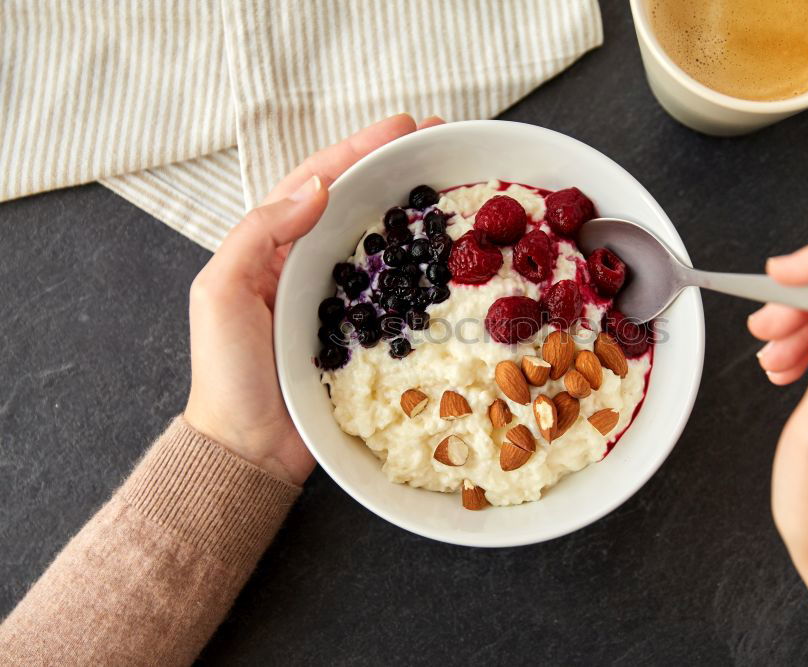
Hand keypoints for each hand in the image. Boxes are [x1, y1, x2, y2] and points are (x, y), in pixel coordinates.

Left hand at [184, 114, 443, 484]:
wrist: (249, 448)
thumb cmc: (228, 373)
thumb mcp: (219, 294)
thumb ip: (257, 235)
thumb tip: (316, 189)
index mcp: (271, 249)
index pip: (317, 183)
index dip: (357, 150)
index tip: (403, 127)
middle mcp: (307, 266)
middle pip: (355, 204)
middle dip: (395, 169)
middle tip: (441, 143)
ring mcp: (339, 302)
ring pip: (380, 244)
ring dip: (413, 212)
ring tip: (452, 187)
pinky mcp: (364, 337)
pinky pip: (396, 294)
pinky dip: (420, 270)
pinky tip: (447, 259)